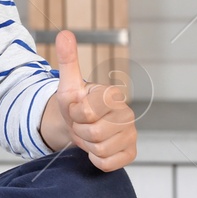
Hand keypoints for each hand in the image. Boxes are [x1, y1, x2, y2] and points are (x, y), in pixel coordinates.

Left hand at [42, 30, 136, 170]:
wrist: (79, 126)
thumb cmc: (75, 104)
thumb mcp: (68, 83)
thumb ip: (68, 60)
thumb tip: (65, 33)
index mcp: (113, 95)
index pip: (87, 112)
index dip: (75, 113)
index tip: (77, 107)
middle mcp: (127, 113)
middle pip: (93, 133)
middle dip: (79, 130)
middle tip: (81, 123)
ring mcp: (131, 134)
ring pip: (100, 149)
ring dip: (87, 145)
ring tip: (88, 134)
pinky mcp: (131, 153)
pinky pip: (107, 164)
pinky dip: (95, 159)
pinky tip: (96, 148)